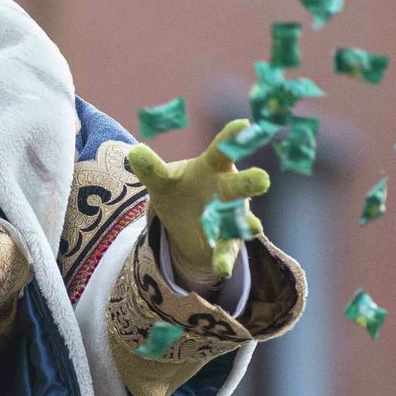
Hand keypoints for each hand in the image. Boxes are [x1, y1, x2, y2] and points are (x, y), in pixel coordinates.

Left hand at [127, 119, 268, 284]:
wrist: (187, 222)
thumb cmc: (179, 189)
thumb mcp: (162, 180)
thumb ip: (151, 169)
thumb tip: (134, 152)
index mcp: (213, 167)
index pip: (222, 150)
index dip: (232, 138)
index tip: (244, 126)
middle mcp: (229, 190)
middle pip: (241, 184)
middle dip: (251, 182)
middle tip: (262, 179)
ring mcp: (232, 217)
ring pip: (242, 219)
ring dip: (246, 223)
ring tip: (253, 226)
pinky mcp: (227, 242)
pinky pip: (226, 250)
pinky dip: (224, 259)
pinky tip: (221, 269)